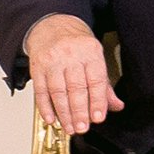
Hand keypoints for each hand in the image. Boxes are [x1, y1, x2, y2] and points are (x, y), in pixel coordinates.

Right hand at [24, 14, 123, 134]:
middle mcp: (71, 54)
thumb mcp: (94, 57)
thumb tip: (116, 106)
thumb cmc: (76, 44)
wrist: (51, 25)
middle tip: (82, 127)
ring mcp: (52, 60)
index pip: (96, 80)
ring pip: (58, 91)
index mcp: (90, 51)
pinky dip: (45, 107)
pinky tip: (51, 118)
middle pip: (76, 87)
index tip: (98, 118)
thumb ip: (104, 85)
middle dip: (79, 111)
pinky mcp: (37, 67)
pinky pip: (41, 90)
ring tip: (69, 127)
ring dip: (63, 113)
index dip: (97, 101)